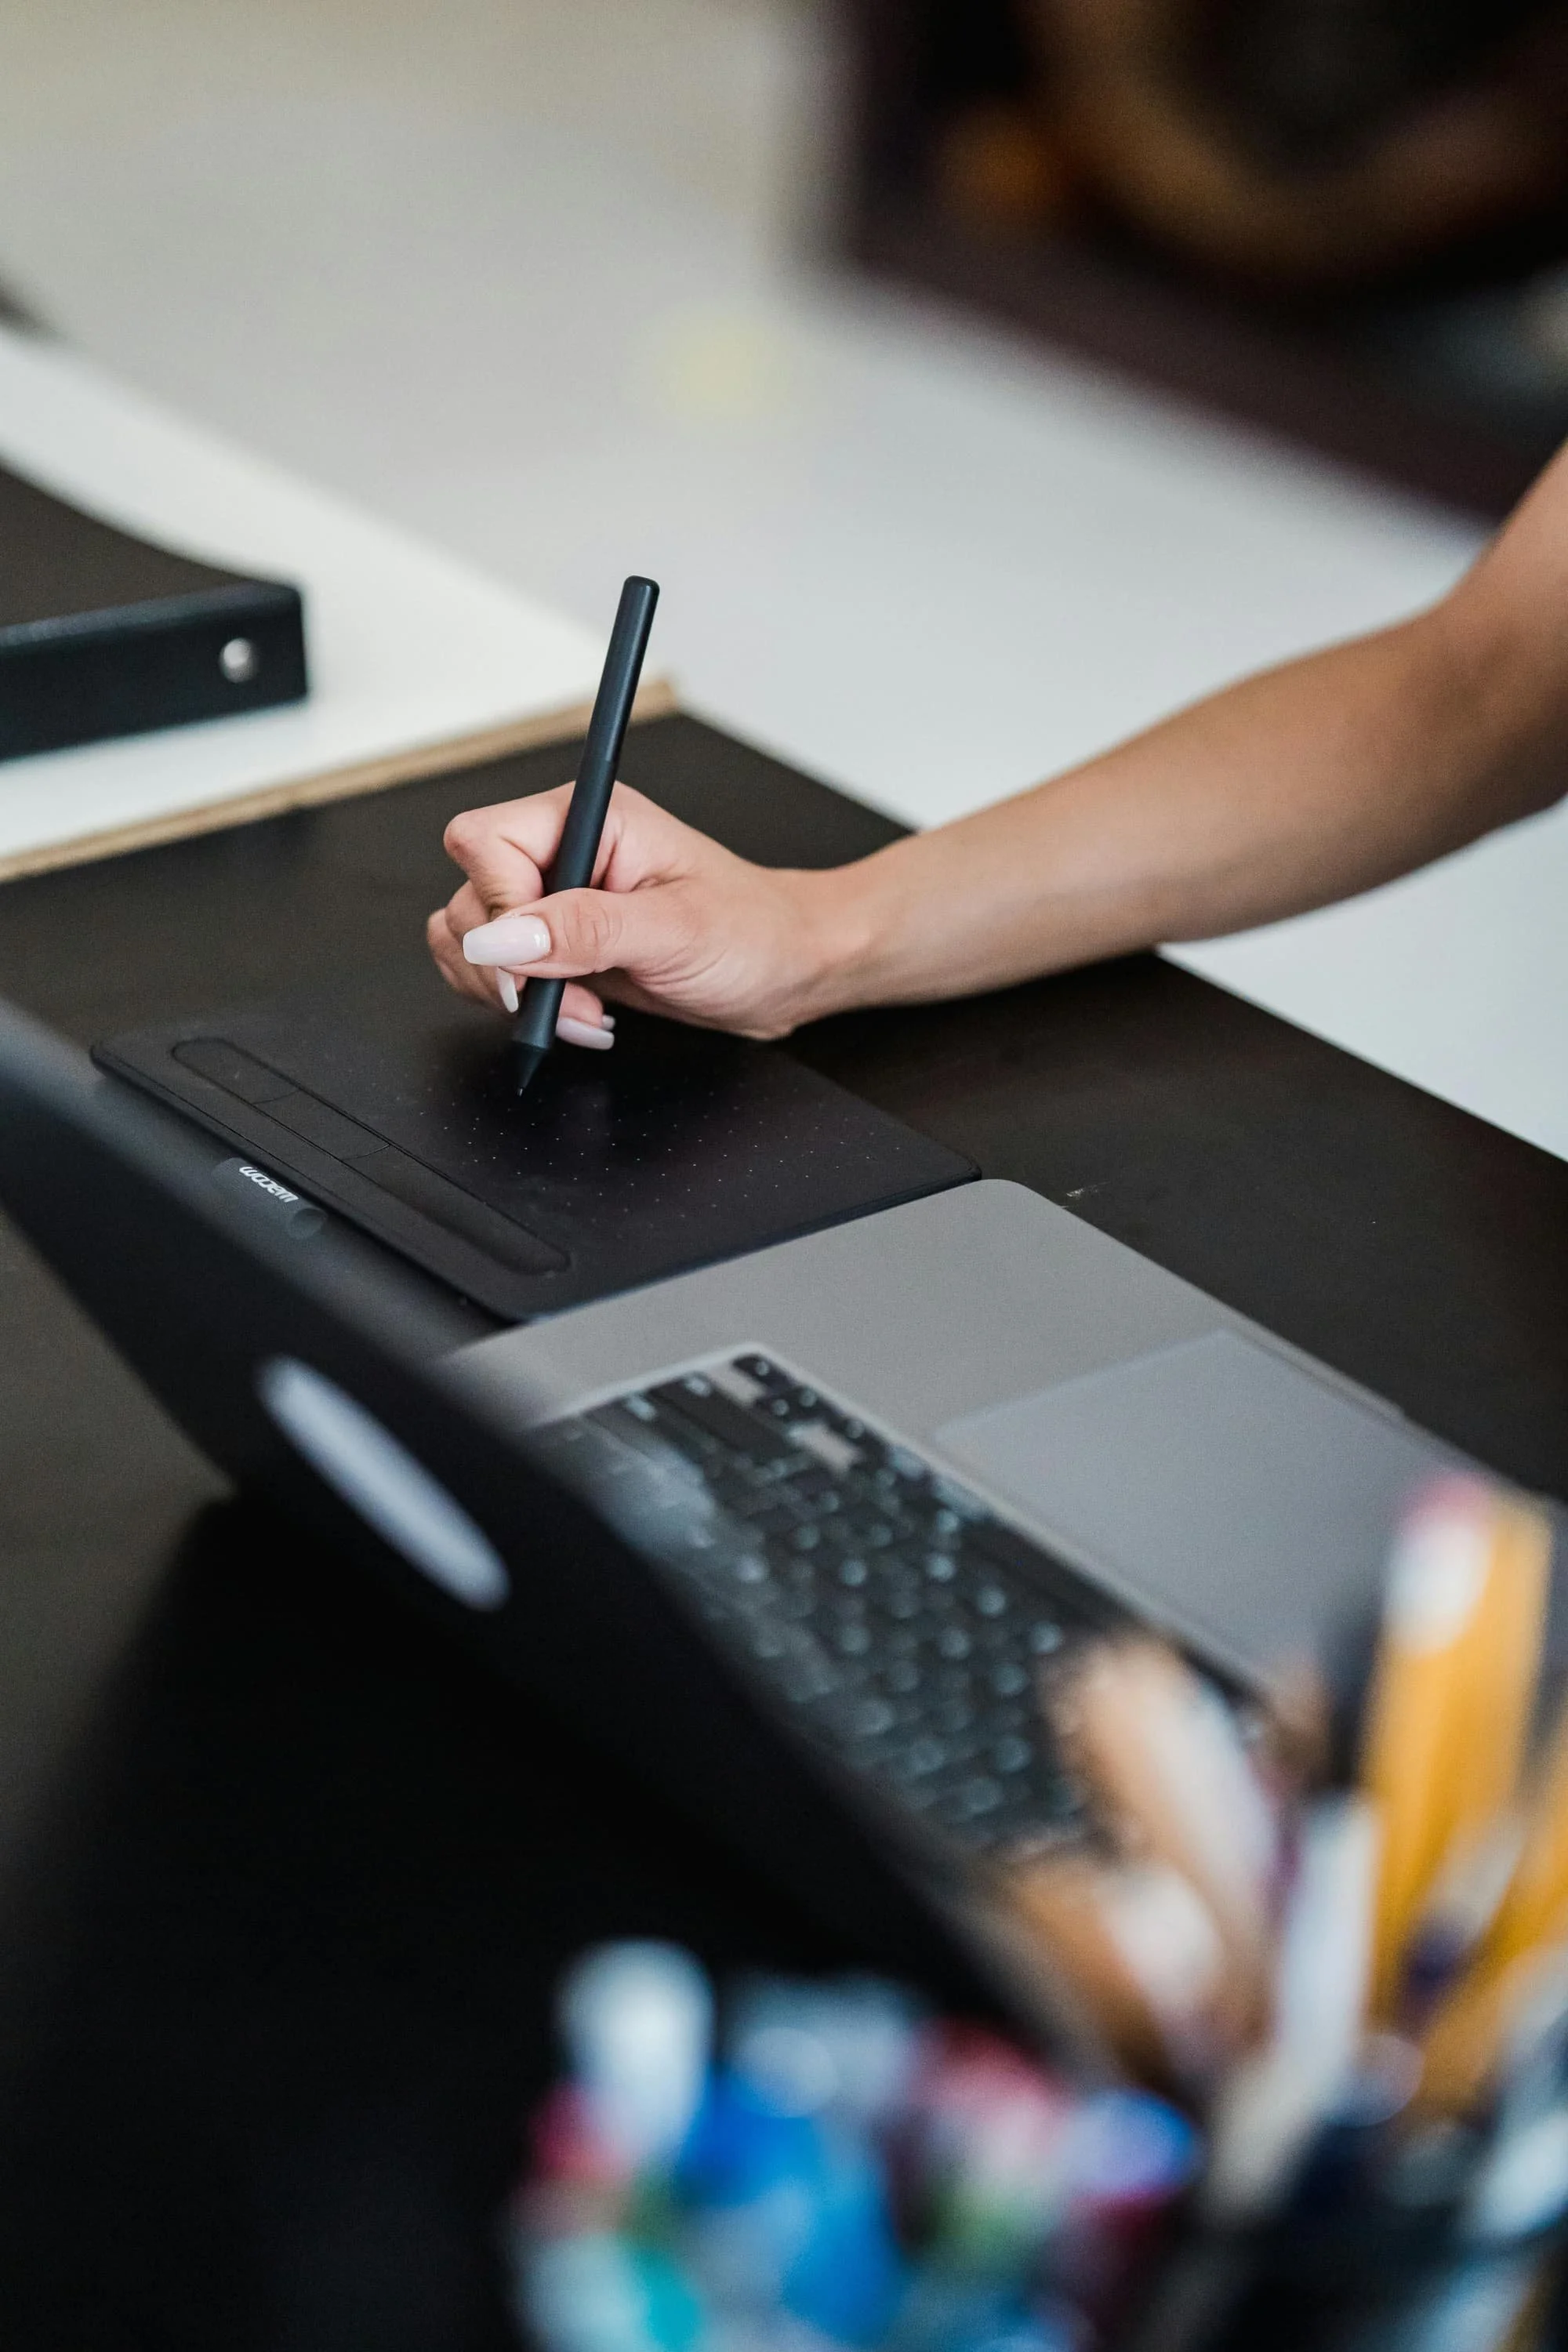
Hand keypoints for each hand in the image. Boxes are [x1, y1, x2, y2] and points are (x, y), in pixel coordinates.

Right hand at [426, 780, 858, 1041]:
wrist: (786, 969)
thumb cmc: (753, 932)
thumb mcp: (673, 930)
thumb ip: (582, 930)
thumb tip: (497, 939)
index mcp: (587, 819)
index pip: (482, 842)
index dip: (498, 906)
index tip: (538, 957)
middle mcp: (562, 852)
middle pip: (467, 898)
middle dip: (509, 966)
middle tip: (572, 997)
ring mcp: (556, 901)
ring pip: (468, 942)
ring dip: (513, 993)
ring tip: (581, 1011)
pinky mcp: (557, 946)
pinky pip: (495, 974)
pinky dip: (523, 1006)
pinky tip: (578, 1015)